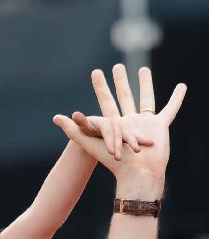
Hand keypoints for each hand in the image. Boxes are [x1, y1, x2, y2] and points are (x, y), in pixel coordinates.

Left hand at [54, 64, 185, 195]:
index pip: (105, 101)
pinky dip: (177, 98)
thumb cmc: (112, 160)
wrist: (135, 172)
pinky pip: (171, 109)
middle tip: (117, 66)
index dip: (100, 87)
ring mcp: (145, 124)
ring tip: (144, 70)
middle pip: (124, 97)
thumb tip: (55, 117)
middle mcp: (129, 122)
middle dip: (120, 82)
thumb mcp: (90, 142)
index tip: (95, 72)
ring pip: (146, 98)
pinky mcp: (160, 126)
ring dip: (145, 84)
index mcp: (113, 124)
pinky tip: (182, 86)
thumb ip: (74, 129)